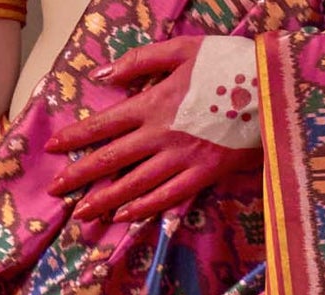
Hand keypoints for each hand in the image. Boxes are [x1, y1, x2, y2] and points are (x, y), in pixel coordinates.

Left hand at [44, 36, 261, 223]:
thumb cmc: (226, 63)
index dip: (78, 137)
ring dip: (106, 199)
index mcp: (154, 103)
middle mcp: (162, 135)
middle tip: (56, 190)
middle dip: (81, 175)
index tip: (55, 148)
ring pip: (136, 183)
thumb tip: (105, 76)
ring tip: (83, 212)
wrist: (269, 87)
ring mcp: (182, 158)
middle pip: (113, 158)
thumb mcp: (181, 49)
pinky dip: (146, 207)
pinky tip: (125, 216)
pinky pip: (169, 195)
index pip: (105, 123)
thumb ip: (140, 62)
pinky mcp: (204, 174)